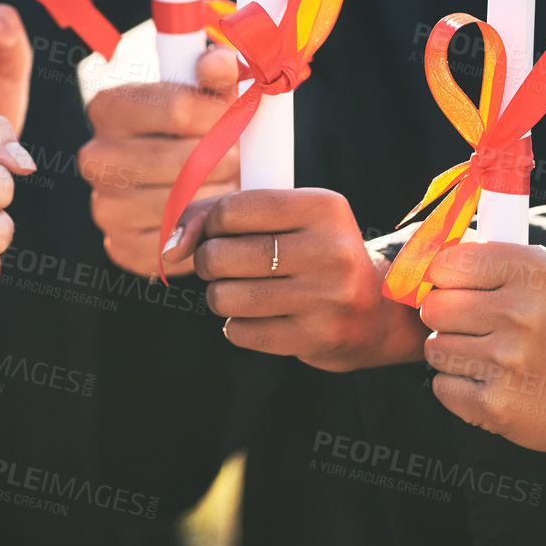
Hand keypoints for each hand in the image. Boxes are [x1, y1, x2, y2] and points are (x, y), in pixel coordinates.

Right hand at [78, 47, 239, 276]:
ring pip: (180, 205)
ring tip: (230, 185)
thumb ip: (217, 71)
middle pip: (181, 161)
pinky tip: (213, 215)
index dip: (221, 115)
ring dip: (219, 197)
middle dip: (223, 160)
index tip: (238, 117)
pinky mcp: (121, 246)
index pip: (178, 108)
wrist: (184, 182)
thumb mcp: (207, 91)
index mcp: (109, 107)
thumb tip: (219, 65)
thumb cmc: (197, 128)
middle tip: (239, 158)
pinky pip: (173, 245)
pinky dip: (203, 233)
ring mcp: (104, 205)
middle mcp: (95, 157)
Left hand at [164, 188, 425, 371]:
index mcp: (324, 207)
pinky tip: (260, 316)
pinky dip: (237, 324)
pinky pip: (240, 331)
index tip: (214, 232)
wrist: (375, 311)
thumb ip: (220, 215)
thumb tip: (169, 248)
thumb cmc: (312, 253)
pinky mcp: (318, 338)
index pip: (234, 209)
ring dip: (219, 295)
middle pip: (221, 254)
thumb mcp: (284, 218)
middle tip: (223, 264)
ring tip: (240, 290)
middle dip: (208, 261)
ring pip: (225, 296)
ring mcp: (327, 298)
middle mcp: (330, 250)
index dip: (208, 222)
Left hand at [420, 243, 545, 454]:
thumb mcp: (541, 277)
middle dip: (444, 317)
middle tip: (470, 325)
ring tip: (488, 356)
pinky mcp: (498, 406)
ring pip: (434, 348)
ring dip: (451, 354)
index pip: (445, 263)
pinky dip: (458, 388)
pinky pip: (442, 386)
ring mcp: (509, 362)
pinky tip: (491, 384)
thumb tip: (423, 254)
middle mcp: (521, 313)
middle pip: (433, 307)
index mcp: (532, 271)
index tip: (455, 287)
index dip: (442, 277)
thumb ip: (485, 257)